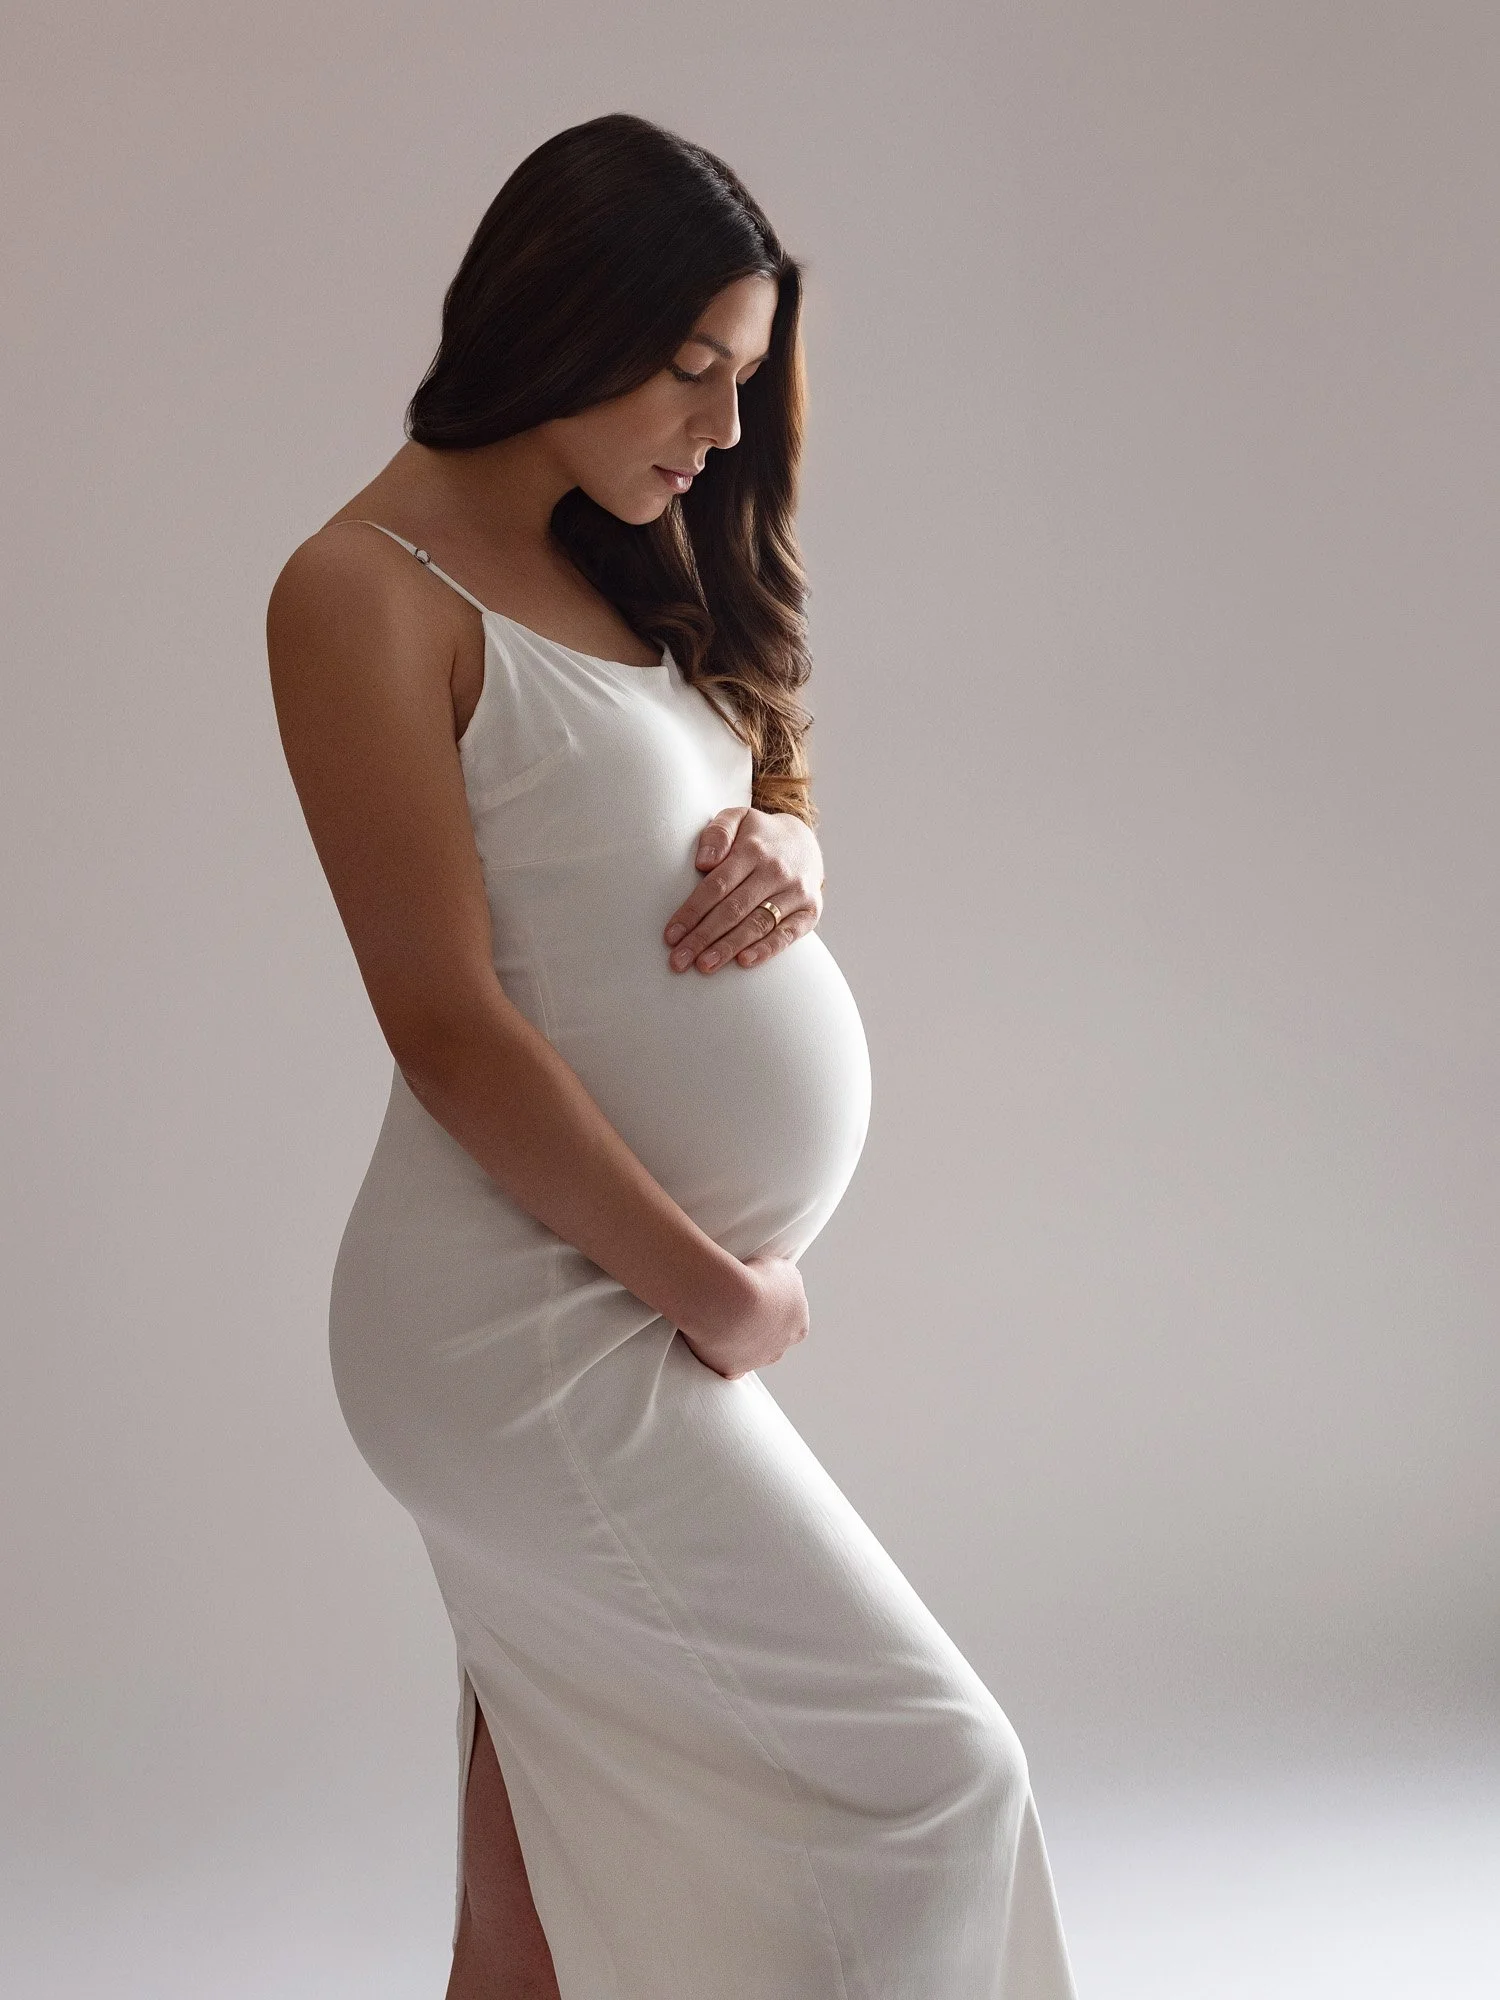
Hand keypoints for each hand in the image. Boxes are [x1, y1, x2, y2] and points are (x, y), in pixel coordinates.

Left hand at [663, 806, 824, 973]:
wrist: (805, 842)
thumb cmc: (758, 836)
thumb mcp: (737, 818)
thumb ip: (717, 832)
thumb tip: (703, 862)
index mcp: (753, 850)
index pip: (717, 885)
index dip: (692, 912)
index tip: (671, 935)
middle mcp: (776, 871)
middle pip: (733, 909)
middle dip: (703, 937)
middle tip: (679, 961)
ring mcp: (796, 892)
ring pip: (757, 924)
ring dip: (729, 948)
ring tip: (704, 965)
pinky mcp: (811, 911)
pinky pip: (788, 935)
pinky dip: (767, 949)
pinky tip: (744, 961)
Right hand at [679, 1253, 808, 1378]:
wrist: (729, 1300)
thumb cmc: (757, 1281)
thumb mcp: (783, 1270)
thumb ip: (785, 1283)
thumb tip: (782, 1284)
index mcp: (798, 1328)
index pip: (790, 1320)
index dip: (774, 1307)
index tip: (758, 1295)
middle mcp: (780, 1349)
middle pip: (769, 1340)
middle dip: (757, 1327)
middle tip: (737, 1306)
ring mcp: (755, 1362)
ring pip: (747, 1353)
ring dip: (736, 1339)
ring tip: (719, 1316)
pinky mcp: (730, 1370)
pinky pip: (725, 1366)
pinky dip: (719, 1355)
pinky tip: (710, 1342)